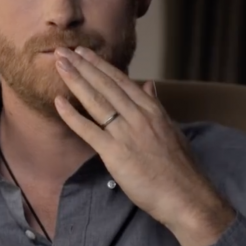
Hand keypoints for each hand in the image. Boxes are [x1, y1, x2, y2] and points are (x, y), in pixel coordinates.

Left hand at [52, 46, 234, 245]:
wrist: (186, 196)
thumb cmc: (179, 168)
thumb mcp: (171, 129)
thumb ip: (156, 106)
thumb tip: (149, 85)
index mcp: (151, 110)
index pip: (121, 81)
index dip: (99, 65)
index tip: (83, 52)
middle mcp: (138, 116)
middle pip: (105, 85)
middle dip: (82, 65)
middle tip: (62, 50)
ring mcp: (127, 133)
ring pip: (96, 100)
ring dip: (75, 80)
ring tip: (59, 64)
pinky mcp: (116, 153)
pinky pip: (89, 130)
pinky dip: (72, 115)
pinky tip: (58, 102)